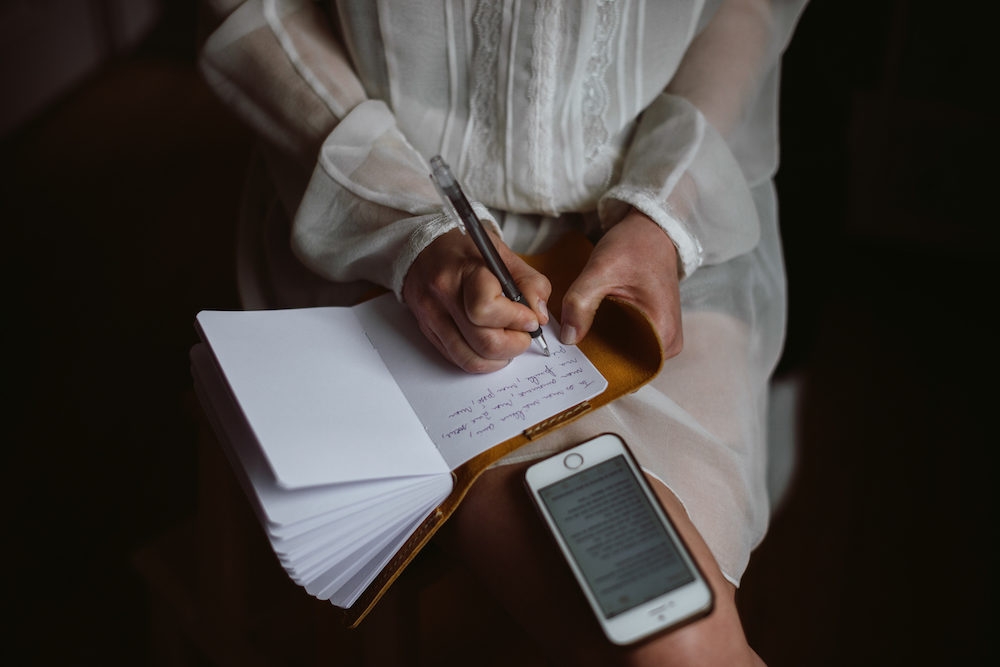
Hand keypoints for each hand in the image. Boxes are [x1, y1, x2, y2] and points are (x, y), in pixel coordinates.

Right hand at [402, 229, 551, 372]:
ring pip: (471, 359)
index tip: (530, 319)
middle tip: (524, 335)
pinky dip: (481, 361)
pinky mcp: (427, 332)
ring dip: (499, 358)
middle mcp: (443, 296)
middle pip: (483, 342)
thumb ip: (530, 282)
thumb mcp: (504, 254)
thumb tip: (540, 316)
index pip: (487, 309)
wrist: (425, 248)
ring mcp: (432, 317)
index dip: (516, 320)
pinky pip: (457, 360)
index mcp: (463, 271)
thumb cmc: (467, 250)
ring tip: (509, 343)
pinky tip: (490, 347)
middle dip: (514, 345)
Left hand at [560, 210, 682, 357]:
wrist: (651, 230)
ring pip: (625, 355)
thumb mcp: (601, 271)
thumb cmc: (634, 246)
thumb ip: (580, 303)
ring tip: (577, 335)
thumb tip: (568, 339)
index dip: (597, 366)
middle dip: (596, 357)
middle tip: (568, 348)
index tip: (572, 361)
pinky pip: (627, 343)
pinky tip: (589, 328)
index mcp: (663, 331)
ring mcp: (662, 337)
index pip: (628, 368)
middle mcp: (668, 342)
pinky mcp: (653, 329)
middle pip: (626, 365)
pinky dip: (607, 338)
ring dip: (601, 347)